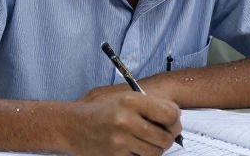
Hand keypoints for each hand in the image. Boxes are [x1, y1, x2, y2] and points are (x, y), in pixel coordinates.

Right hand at [65, 87, 181, 155]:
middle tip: (163, 135)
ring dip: (155, 149)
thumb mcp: (125, 98)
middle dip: (168, 138)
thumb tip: (176, 119)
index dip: (175, 121)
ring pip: (155, 152)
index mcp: (131, 100)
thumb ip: (151, 106)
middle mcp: (126, 120)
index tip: (173, 123)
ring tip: (147, 142)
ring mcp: (120, 141)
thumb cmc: (102, 111)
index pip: (170, 114)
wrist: (72, 125)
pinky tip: (134, 148)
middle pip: (165, 137)